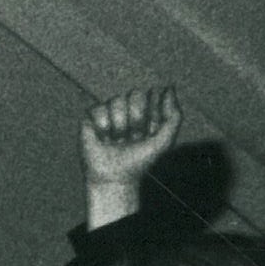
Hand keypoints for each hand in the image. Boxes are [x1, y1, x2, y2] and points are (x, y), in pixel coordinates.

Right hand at [80, 85, 182, 226]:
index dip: (152, 110)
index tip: (148, 129)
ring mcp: (109, 112)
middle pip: (135, 93)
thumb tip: (170, 87)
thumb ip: (174, 116)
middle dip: (136, 117)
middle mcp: (127, 109)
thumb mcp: (164, 141)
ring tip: (117, 140)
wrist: (114, 178)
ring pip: (117, 100)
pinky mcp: (91, 117)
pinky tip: (102, 139)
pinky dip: (103, 126)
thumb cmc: (139, 162)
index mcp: (146, 112)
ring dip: (119, 125)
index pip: (152, 95)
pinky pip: (99, 108)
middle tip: (133, 136)